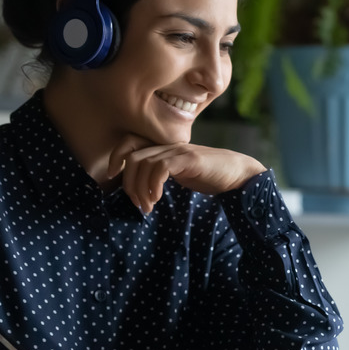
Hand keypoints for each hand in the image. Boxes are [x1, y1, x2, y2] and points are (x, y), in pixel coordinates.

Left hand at [107, 134, 266, 213]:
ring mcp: (179, 151)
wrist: (237, 173)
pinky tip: (157, 198)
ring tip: (148, 206)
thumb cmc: (208, 176)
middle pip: (132, 157)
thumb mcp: (179, 174)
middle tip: (138, 204)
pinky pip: (161, 168)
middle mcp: (168, 146)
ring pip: (143, 163)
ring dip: (140, 189)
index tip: (112, 176)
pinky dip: (153, 185)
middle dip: (128, 183)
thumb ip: (161, 174)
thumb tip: (140, 189)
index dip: (115, 156)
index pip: (130, 143)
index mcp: (164, 148)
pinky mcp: (189, 159)